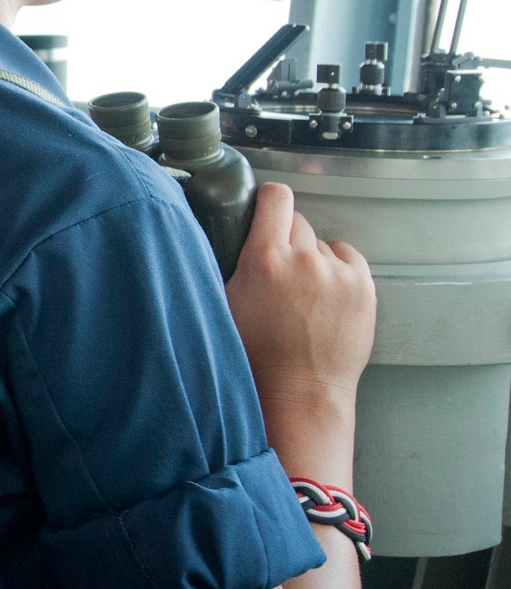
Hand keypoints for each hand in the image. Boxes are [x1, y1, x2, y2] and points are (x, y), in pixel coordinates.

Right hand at [224, 182, 375, 411]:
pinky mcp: (364, 287)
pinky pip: (348, 257)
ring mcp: (339, 273)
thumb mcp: (226, 301)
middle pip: (298, 222)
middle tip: (279, 269)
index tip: (265, 209)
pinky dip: (337, 268)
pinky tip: (324, 292)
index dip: (269, 200)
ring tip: (303, 291)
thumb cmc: (256, 353)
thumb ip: (232, 262)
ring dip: (312, 258)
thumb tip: (228, 231)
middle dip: (286, 239)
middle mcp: (304, 259)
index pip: (276, 198)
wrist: (301, 390)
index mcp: (265, 259)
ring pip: (322, 244)